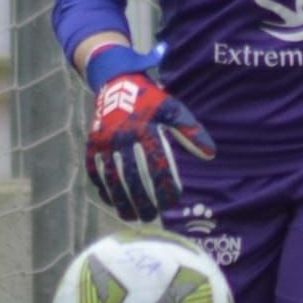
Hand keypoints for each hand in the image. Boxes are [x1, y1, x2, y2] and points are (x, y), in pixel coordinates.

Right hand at [86, 72, 215, 221]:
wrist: (117, 84)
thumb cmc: (151, 101)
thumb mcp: (174, 109)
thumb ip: (191, 132)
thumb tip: (210, 154)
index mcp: (145, 128)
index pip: (157, 164)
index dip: (165, 185)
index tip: (172, 202)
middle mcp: (123, 137)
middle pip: (132, 176)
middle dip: (141, 199)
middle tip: (150, 217)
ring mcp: (104, 141)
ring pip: (111, 177)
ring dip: (120, 200)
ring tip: (130, 217)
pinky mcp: (92, 144)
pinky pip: (95, 170)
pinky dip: (102, 188)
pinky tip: (111, 202)